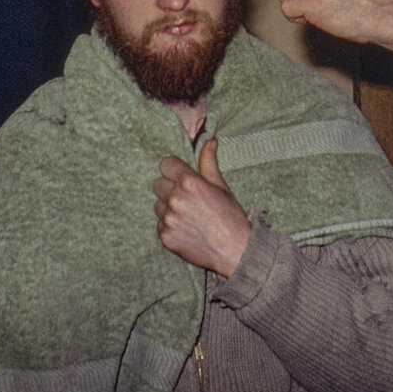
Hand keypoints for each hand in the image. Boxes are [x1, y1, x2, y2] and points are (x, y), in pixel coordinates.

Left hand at [153, 138, 252, 275]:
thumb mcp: (221, 186)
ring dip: (168, 208)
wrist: (235, 250)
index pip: (165, 164)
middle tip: (188, 198)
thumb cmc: (230, 216)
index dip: (174, 169)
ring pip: (157, 205)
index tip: (181, 177)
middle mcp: (176, 198)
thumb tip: (209, 141)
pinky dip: (170, 226)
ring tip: (188, 216)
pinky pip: (160, 224)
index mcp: (189, 182)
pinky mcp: (165, 236)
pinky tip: (186, 229)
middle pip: (158, 184)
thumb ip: (209, 162)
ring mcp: (169, 219)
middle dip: (170, 188)